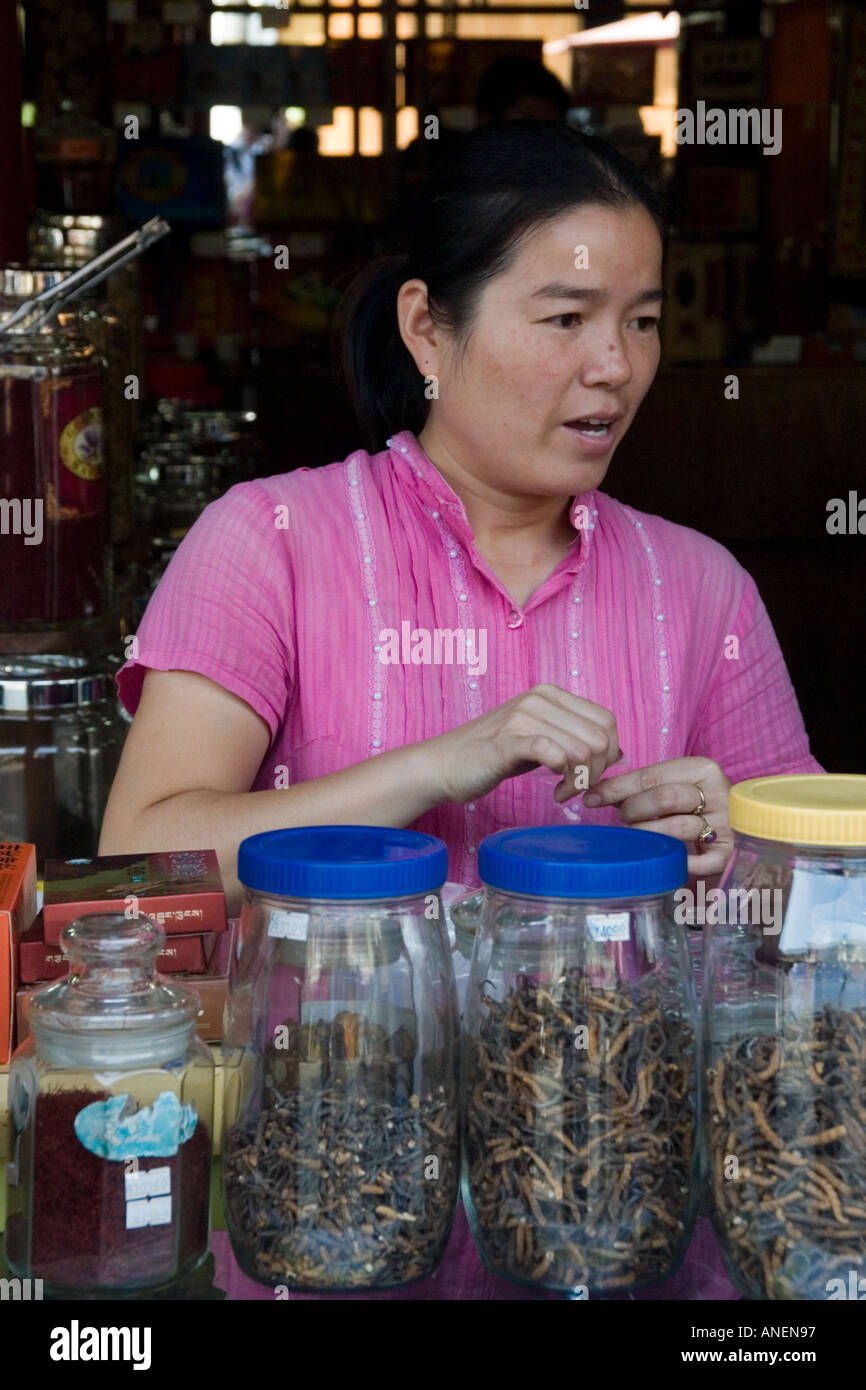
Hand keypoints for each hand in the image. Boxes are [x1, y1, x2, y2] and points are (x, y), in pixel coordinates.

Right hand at [425, 684, 623, 806]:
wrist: (444, 764)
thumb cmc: (493, 755)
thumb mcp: (541, 739)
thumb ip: (575, 738)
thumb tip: (618, 751)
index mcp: (550, 694)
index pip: (606, 720)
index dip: (609, 754)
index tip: (590, 775)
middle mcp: (539, 699)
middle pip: (600, 738)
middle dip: (597, 772)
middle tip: (577, 789)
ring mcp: (523, 717)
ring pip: (582, 750)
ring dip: (580, 781)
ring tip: (563, 793)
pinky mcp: (508, 741)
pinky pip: (554, 754)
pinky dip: (565, 779)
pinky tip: (554, 791)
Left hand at [582, 755, 733, 877]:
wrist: (738, 827)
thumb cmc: (692, 807)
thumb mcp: (672, 786)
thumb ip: (642, 786)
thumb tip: (596, 791)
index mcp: (701, 769)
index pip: (651, 776)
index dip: (617, 788)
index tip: (591, 798)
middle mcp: (718, 792)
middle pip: (664, 798)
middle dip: (633, 811)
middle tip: (623, 820)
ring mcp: (726, 823)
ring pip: (678, 828)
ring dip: (648, 835)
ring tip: (638, 837)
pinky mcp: (729, 853)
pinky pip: (701, 861)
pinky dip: (678, 862)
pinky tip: (662, 861)